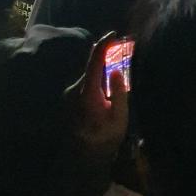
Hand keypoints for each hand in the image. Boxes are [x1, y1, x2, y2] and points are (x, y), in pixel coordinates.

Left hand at [66, 33, 128, 159]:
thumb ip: (118, 92)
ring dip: (103, 69)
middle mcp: (74, 89)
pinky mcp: (70, 99)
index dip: (105, 43)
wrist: (81, 162)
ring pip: (89, 74)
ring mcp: (70, 94)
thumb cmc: (104, 140)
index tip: (116, 33)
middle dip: (108, 56)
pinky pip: (86, 83)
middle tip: (125, 51)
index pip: (95, 60)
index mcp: (86, 92)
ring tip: (119, 69)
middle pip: (92, 65)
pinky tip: (108, 86)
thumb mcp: (119, 119)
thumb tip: (115, 70)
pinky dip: (97, 79)